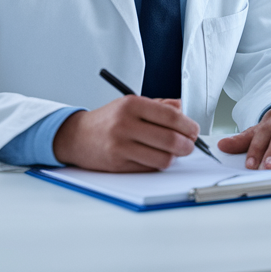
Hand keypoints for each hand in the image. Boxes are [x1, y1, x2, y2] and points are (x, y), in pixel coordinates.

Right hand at [53, 96, 197, 171]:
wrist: (76, 136)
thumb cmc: (108, 119)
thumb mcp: (131, 103)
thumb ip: (159, 105)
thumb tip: (183, 110)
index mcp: (132, 105)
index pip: (171, 117)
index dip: (188, 126)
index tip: (194, 130)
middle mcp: (126, 124)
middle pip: (170, 140)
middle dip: (187, 145)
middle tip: (190, 145)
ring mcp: (121, 146)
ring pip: (162, 158)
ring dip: (174, 157)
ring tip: (173, 152)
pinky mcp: (118, 164)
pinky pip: (149, 168)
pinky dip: (158, 164)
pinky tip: (156, 157)